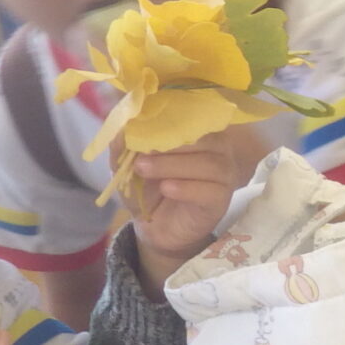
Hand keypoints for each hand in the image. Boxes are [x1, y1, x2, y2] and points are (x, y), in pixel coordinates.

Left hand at [129, 126, 261, 287]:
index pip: (191, 117)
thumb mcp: (127, 166)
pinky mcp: (221, 200)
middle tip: (139, 153)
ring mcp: (223, 175)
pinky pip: (210, 190)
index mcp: (197, 133)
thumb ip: (123, 146)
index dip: (167, 119)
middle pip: (202, 138)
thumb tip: (121, 128)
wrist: (156, 227)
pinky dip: (187, 187)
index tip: (140, 127)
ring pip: (208, 163)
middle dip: (167, 144)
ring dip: (172, 165)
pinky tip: (167, 188)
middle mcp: (217, 149)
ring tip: (143, 170)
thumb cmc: (148, 189)